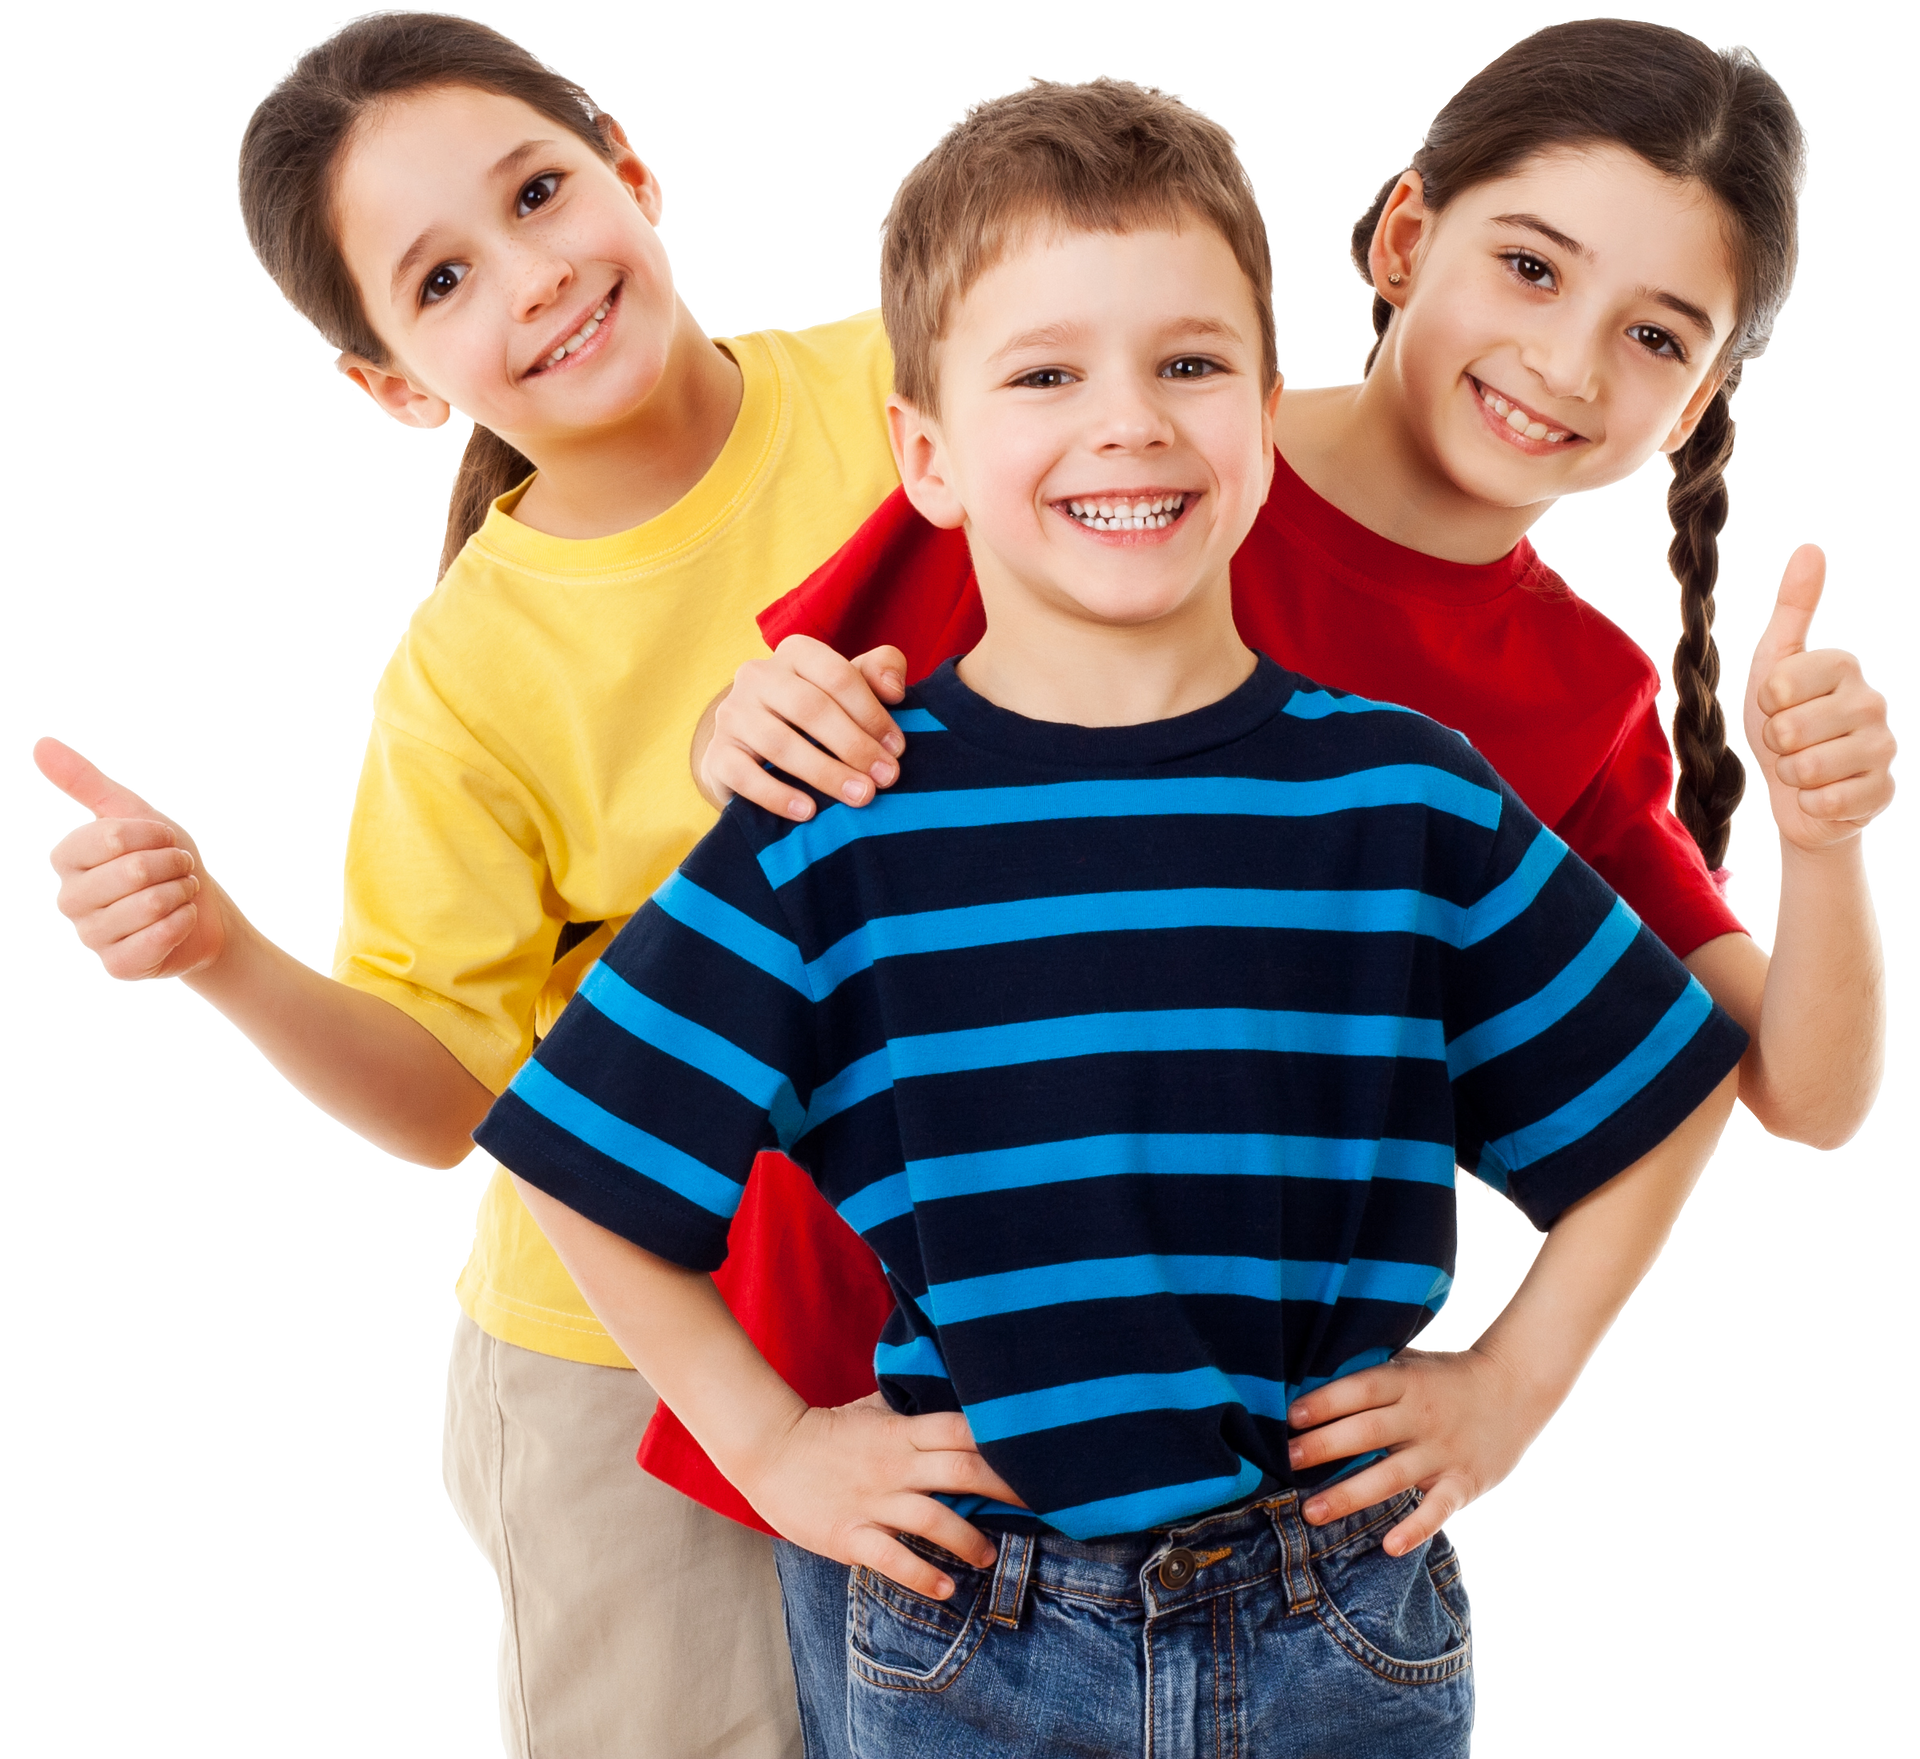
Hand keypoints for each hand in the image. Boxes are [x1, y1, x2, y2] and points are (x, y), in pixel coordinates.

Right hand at [33, 735, 230, 980]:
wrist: (205, 912)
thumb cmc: (166, 859)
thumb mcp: (132, 812)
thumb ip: (86, 782)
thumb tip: (40, 744)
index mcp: (69, 859)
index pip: (110, 838)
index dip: (154, 836)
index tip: (165, 839)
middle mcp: (70, 899)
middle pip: (132, 872)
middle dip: (174, 866)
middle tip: (179, 869)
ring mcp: (90, 936)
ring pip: (146, 908)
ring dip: (180, 895)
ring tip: (180, 893)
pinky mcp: (116, 966)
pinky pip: (150, 943)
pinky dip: (179, 926)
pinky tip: (182, 921)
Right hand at [702, 636, 907, 820]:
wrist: (756, 749)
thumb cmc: (817, 716)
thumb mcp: (850, 687)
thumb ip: (880, 671)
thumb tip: (894, 690)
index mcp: (795, 653)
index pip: (837, 674)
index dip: (871, 713)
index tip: (897, 749)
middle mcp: (757, 675)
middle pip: (810, 707)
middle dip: (854, 745)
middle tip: (886, 778)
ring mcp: (732, 713)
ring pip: (779, 743)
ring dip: (825, 773)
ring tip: (861, 796)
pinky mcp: (717, 754)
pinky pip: (744, 775)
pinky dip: (778, 795)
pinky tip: (809, 811)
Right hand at [741, 1392, 1025, 1598]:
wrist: (769, 1450)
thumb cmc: (827, 1430)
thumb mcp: (873, 1407)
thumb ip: (912, 1407)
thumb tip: (952, 1397)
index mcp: (903, 1430)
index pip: (963, 1429)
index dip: (1002, 1441)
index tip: (1033, 1454)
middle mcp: (896, 1464)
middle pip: (964, 1472)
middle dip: (1007, 1490)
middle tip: (1038, 1506)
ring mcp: (874, 1501)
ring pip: (936, 1521)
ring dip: (971, 1541)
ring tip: (989, 1555)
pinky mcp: (851, 1535)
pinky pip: (894, 1559)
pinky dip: (924, 1577)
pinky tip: (947, 1589)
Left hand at [1285, 1345, 1543, 1556]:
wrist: (1516, 1387)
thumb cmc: (1444, 1376)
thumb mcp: (1409, 1363)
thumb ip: (1369, 1374)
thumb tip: (1305, 1381)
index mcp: (1405, 1381)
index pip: (1360, 1390)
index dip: (1324, 1402)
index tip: (1289, 1417)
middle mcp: (1421, 1416)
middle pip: (1368, 1432)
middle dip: (1325, 1447)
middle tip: (1287, 1463)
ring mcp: (1443, 1452)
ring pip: (1391, 1476)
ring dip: (1349, 1495)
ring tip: (1311, 1512)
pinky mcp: (1463, 1482)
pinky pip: (1438, 1509)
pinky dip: (1416, 1528)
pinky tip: (1389, 1546)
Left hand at [1743, 542, 1898, 851]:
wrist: (1796, 790)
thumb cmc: (1783, 719)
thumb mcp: (1774, 661)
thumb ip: (1793, 606)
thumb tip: (1811, 546)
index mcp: (1843, 665)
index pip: (1778, 683)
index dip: (1764, 702)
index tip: (1776, 704)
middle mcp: (1872, 702)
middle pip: (1789, 729)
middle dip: (1774, 744)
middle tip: (1788, 743)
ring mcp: (1883, 749)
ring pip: (1808, 768)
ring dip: (1791, 776)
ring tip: (1803, 768)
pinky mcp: (1883, 792)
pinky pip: (1828, 804)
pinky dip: (1810, 805)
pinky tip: (1821, 795)